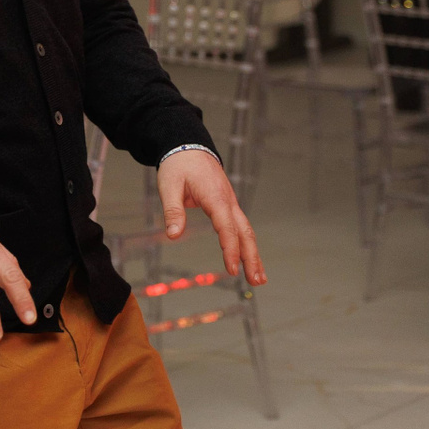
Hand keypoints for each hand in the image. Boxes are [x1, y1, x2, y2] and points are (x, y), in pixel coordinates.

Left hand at [157, 149, 265, 284]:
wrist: (188, 146)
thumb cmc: (178, 165)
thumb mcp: (169, 186)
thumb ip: (173, 211)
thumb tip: (173, 235)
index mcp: (215, 197)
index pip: (227, 227)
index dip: (231, 249)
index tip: (232, 269)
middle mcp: (228, 201)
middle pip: (245, 233)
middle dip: (252, 258)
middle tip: (256, 281)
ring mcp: (230, 203)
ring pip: (246, 231)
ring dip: (253, 254)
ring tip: (259, 278)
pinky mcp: (228, 205)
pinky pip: (241, 226)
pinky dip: (246, 244)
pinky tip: (248, 259)